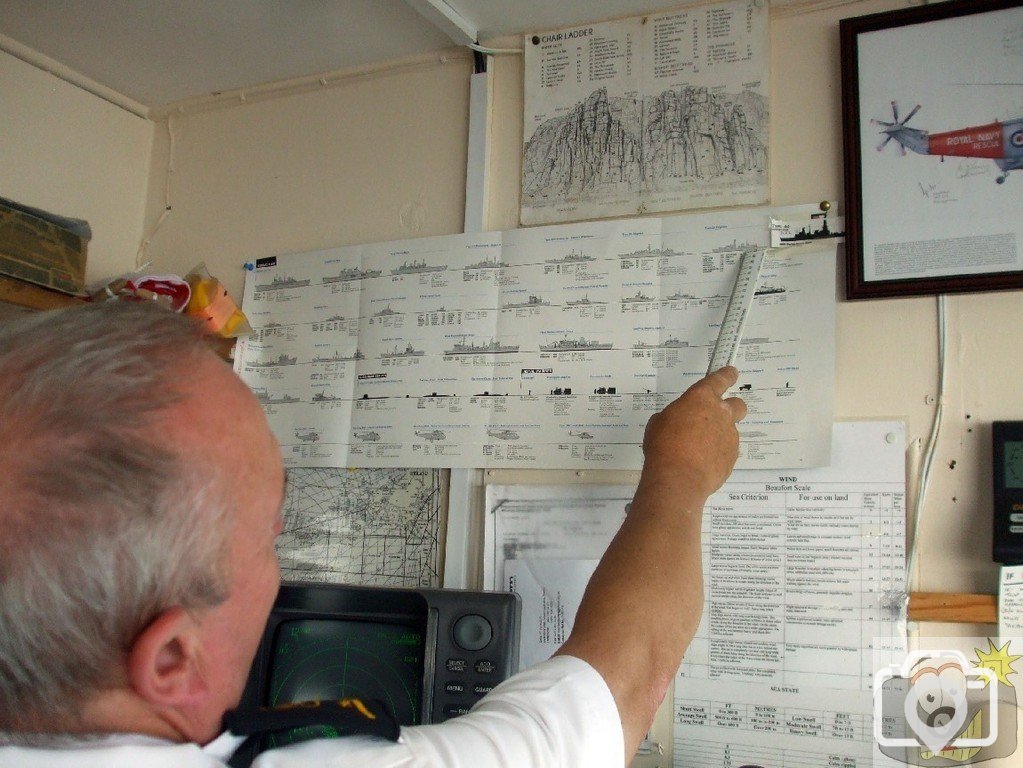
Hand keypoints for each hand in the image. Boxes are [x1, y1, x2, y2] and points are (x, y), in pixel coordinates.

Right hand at [640, 366, 746, 499]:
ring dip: (719, 435)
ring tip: (699, 449)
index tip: (732, 372)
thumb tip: (677, 422)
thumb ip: (674, 416)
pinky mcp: (732, 456)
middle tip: (717, 417)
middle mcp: (721, 413)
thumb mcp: (658, 423)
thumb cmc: (663, 445)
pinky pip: (727, 450)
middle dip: (731, 408)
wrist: (678, 477)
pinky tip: (702, 463)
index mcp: (701, 398)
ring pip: (730, 430)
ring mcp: (729, 436)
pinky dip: (718, 453)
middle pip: (738, 404)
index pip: (720, 379)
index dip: (727, 375)